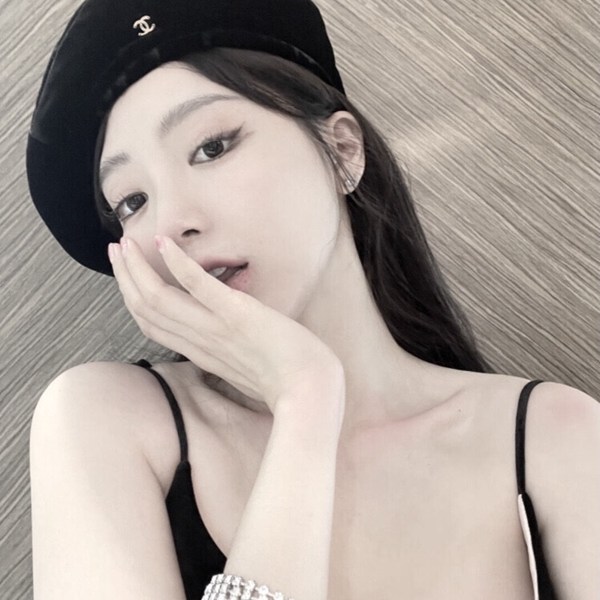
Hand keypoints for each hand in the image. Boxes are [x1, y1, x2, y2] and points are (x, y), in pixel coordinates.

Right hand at [108, 236, 343, 412]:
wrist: (311, 391)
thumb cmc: (286, 381)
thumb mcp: (245, 368)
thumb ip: (227, 351)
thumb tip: (224, 337)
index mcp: (201, 354)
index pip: (153, 326)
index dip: (133, 300)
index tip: (126, 276)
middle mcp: (200, 342)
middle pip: (147, 310)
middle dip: (126, 278)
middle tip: (116, 251)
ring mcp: (217, 328)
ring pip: (161, 299)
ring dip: (138, 268)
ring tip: (125, 243)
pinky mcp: (238, 315)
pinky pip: (200, 287)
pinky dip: (179, 264)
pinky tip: (165, 243)